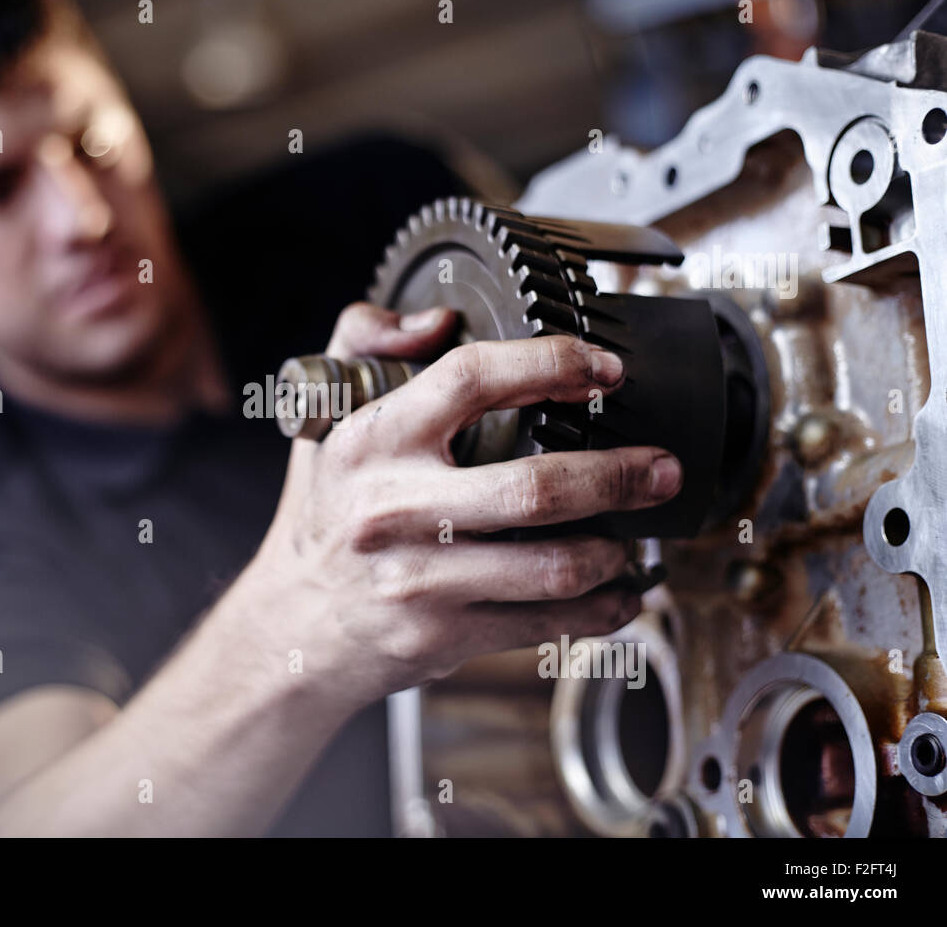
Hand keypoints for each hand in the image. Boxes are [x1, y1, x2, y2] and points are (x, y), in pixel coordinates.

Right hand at [240, 302, 682, 706]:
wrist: (293, 623)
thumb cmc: (325, 512)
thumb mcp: (320, 414)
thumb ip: (363, 341)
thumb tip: (436, 320)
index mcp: (372, 441)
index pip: (470, 380)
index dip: (550, 364)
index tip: (604, 369)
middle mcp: (395, 509)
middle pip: (535, 488)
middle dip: (620, 475)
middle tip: (663, 466)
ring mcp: (422, 580)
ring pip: (553, 565)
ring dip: (617, 548)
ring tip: (638, 531)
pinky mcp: (444, 635)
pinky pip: (548, 623)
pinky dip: (603, 608)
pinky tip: (620, 590)